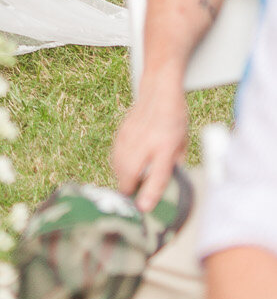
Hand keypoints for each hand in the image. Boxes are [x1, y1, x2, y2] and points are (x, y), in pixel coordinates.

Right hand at [111, 81, 189, 210]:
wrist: (159, 90)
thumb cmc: (175, 118)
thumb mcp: (183, 143)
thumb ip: (174, 164)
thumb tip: (168, 184)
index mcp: (166, 145)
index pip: (158, 174)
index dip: (150, 193)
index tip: (143, 208)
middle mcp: (147, 140)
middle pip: (130, 171)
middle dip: (129, 189)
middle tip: (134, 199)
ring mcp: (132, 135)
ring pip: (119, 164)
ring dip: (123, 178)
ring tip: (129, 184)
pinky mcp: (122, 131)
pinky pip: (115, 154)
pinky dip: (119, 165)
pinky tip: (125, 168)